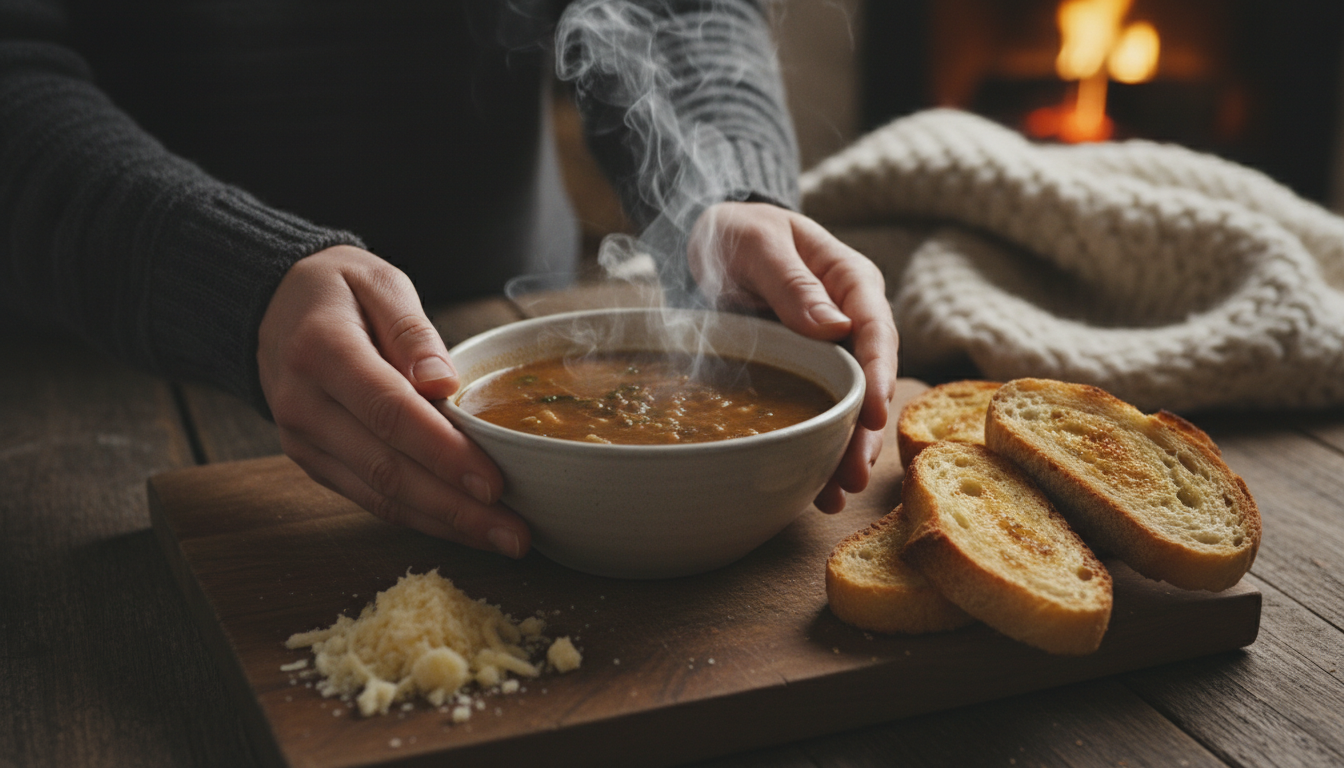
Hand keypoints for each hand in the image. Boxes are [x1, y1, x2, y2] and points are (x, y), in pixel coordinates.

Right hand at [257, 245, 528, 556]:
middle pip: (386, 469)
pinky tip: (463, 527)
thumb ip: (413, 332)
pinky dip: (420, 518)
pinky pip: (369, 498)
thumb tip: (444, 384)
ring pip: (379, 495)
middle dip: (456, 508)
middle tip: (515, 534)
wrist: (272, 306)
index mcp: (322, 350)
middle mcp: (304, 404)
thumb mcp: (380, 282)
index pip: (389, 412)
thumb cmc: (338, 290)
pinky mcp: (313, 461)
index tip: (494, 483)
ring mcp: (303, 440)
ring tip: (504, 539)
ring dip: (445, 524)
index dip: (443, 453)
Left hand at [688, 202, 898, 512]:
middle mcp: (850, 321)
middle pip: (869, 380)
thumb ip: (793, 282)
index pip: (876, 331)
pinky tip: (815, 489)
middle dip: (865, 430)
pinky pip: (818, 412)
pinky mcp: (806, 373)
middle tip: (856, 473)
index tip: (874, 414)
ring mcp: (830, 351)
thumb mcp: (760, 244)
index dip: (879, 376)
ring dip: (845, 450)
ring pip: (848, 406)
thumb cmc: (739, 232)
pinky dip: (818, 449)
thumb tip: (835, 327)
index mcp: (851, 281)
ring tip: (838, 493)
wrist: (711, 241)